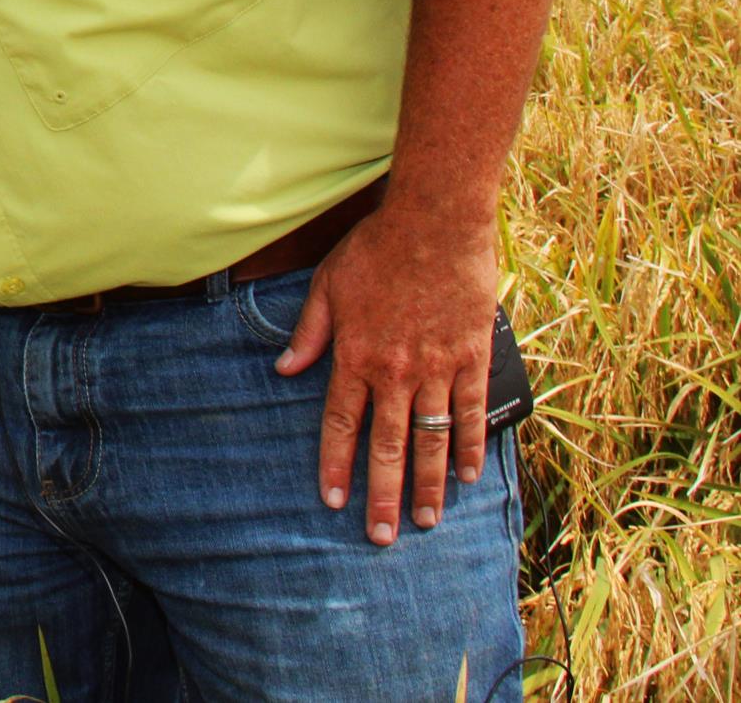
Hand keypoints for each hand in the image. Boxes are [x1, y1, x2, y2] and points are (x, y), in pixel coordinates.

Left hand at [275, 206, 498, 545]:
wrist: (436, 221)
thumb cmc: (376, 247)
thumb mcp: (327, 284)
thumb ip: (309, 332)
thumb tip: (284, 367)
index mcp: (355, 355)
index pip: (340, 423)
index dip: (335, 464)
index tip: (332, 500)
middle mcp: (395, 371)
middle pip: (387, 446)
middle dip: (382, 495)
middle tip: (381, 536)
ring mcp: (437, 367)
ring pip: (431, 439)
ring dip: (427, 485)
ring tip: (425, 522)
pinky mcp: (472, 357)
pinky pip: (472, 412)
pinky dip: (470, 446)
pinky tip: (467, 476)